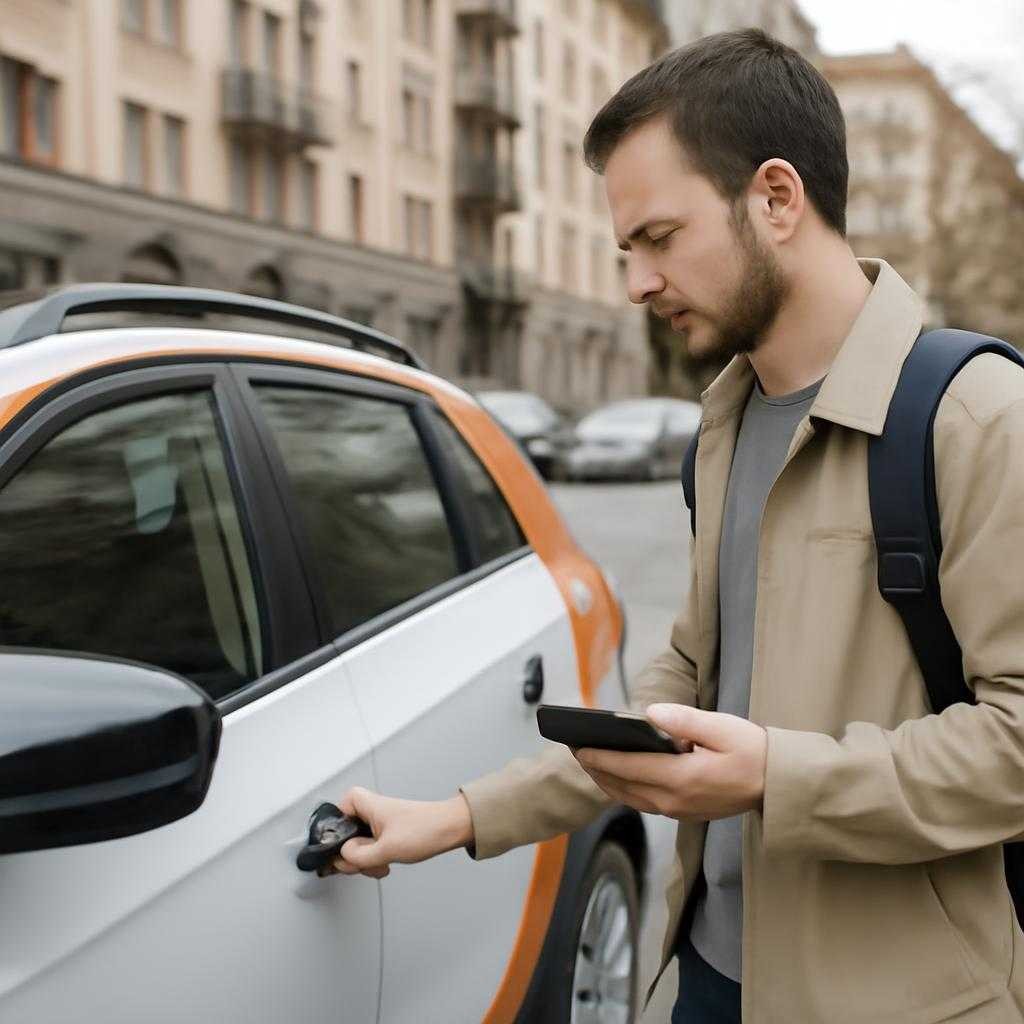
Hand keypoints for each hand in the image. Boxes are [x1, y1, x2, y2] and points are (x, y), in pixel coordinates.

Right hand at [328, 788, 474, 879]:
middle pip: (343, 835)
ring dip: (365, 862)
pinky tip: (385, 865)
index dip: (334, 833)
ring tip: (381, 865)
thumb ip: (358, 856)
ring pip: (356, 846)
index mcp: (365, 804)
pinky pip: (369, 850)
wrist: (451, 829)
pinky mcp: (385, 834)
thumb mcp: (387, 849)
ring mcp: (376, 824)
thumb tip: (340, 858)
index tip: (340, 849)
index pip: (335, 812)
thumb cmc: (425, 829)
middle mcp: (369, 811)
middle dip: (352, 856)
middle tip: (363, 863)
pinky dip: (374, 861)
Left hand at [573, 703, 766, 821]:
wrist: (777, 784)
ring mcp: (679, 811)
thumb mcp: (721, 727)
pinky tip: (617, 777)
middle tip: (574, 750)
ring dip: (607, 782)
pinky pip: (644, 803)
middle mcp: (675, 800)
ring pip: (630, 798)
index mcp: (682, 777)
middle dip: (596, 768)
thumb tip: (649, 714)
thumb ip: (684, 720)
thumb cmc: (752, 751)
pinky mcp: (684, 812)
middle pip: (623, 786)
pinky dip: (625, 790)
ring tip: (589, 762)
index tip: (577, 746)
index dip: (599, 757)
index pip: (628, 767)